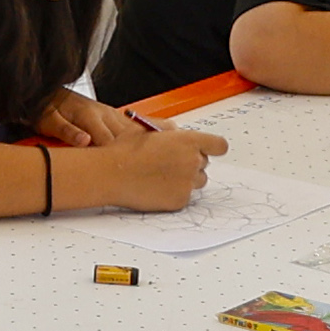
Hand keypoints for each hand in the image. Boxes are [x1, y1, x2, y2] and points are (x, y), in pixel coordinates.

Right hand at [87, 117, 228, 209]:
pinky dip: (174, 194)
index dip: (214, 148)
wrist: (110, 174)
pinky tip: (155, 188)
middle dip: (191, 163)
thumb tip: (177, 133)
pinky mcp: (179, 200)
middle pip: (205, 164)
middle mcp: (192, 162)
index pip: (219, 146)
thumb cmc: (123, 151)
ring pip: (197, 182)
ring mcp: (187, 183)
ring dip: (185, 179)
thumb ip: (168, 131)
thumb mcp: (146, 130)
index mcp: (188, 141)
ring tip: (161, 176)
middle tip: (170, 164)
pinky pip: (184, 197)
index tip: (210, 150)